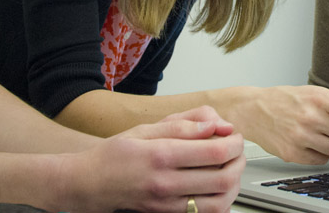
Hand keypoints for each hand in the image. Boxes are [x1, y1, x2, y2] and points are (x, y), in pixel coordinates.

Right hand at [58, 106, 244, 212]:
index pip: (214, 151)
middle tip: (237, 151)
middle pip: (222, 178)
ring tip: (231, 169)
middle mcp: (165, 183)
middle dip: (239, 161)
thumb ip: (184, 125)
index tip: (235, 135)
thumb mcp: (147, 129)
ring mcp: (166, 204)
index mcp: (162, 155)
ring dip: (233, 185)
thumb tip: (216, 124)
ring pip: (218, 202)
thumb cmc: (116, 154)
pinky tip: (218, 189)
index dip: (234, 142)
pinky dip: (219, 203)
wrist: (89, 184)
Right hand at [231, 86, 328, 164]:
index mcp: (320, 97)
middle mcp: (312, 116)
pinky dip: (320, 154)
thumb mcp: (315, 95)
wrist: (253, 110)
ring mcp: (302, 136)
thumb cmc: (287, 101)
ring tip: (319, 133)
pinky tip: (308, 142)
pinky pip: (323, 161)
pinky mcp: (294, 153)